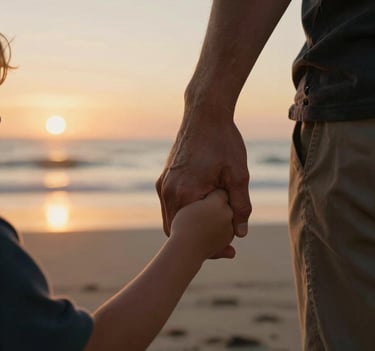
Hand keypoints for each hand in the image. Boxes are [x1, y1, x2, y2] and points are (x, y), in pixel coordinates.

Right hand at [156, 113, 250, 249]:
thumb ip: (240, 206)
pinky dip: (186, 215)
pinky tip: (204, 212)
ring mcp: (164, 184)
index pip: (191, 235)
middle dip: (198, 241)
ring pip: (173, 219)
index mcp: (184, 193)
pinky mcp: (165, 178)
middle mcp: (168, 191)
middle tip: (222, 246)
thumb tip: (240, 233)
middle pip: (178, 231)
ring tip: (215, 231)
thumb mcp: (238, 174)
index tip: (228, 251)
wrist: (204, 113)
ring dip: (191, 228)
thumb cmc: (223, 141)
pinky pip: (172, 205)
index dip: (210, 246)